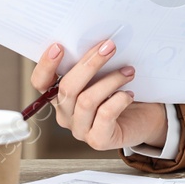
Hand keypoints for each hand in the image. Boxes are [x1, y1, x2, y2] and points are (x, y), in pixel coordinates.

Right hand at [30, 39, 168, 152]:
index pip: (41, 82)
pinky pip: (105, 115)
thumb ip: (92, 66)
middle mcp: (65, 114)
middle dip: (90, 64)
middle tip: (109, 47)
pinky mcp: (98, 140)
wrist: (144, 120)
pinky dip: (119, 99)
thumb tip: (97, 43)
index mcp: (60, 96)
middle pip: (67, 88)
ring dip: (110, 80)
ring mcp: (80, 130)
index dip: (46, 65)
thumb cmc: (120, 93)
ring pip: (87, 100)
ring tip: (128, 71)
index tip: (59, 46)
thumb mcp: (102, 76)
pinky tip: (129, 94)